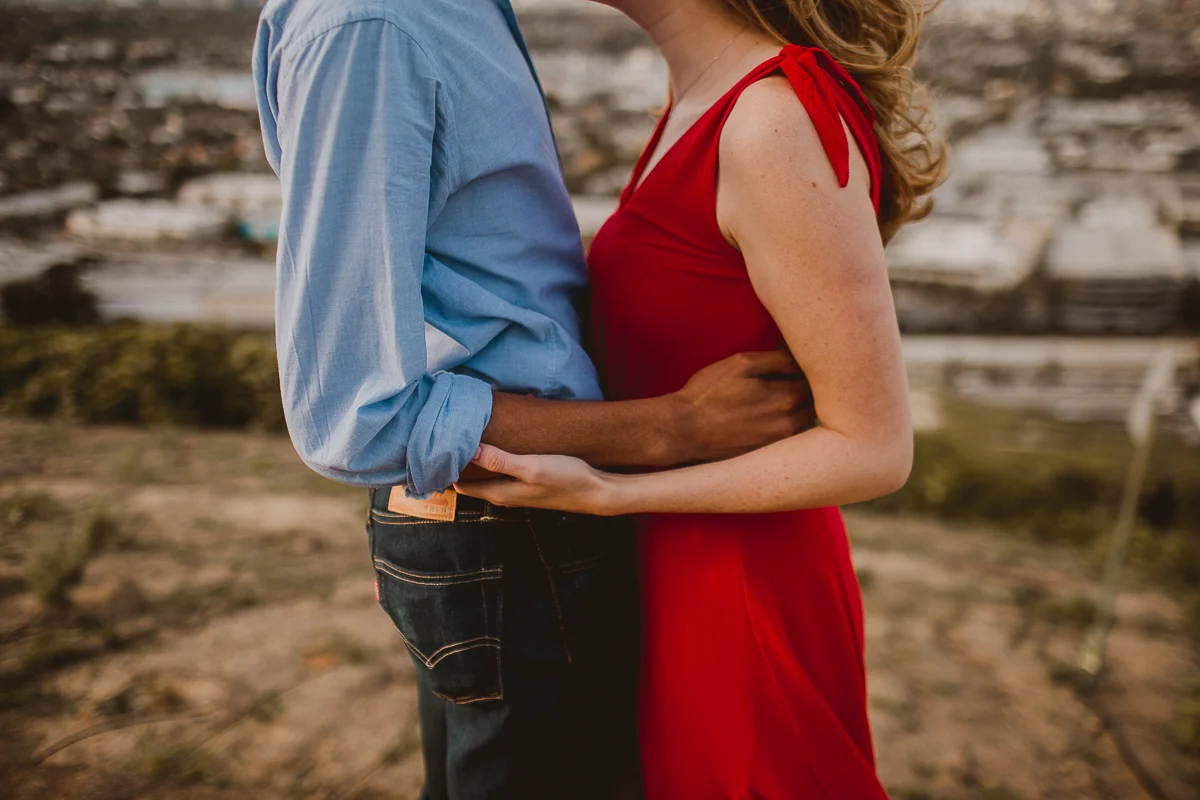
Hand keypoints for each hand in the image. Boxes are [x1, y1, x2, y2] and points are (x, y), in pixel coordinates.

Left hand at [454, 445, 621, 515]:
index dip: (447, 468)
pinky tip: (500, 440)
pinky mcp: (528, 483)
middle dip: (460, 460)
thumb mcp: (531, 467)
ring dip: (478, 457)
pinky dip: (496, 457)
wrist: (597, 492)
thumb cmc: (566, 479)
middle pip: (471, 479)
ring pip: (487, 474)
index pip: (459, 485)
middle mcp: (504, 494)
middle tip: (451, 434)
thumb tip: (468, 450)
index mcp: (499, 493)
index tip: (439, 446)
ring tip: (471, 433)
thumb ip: (499, 460)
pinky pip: (503, 469)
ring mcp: (517, 490)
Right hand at [669, 350, 813, 463]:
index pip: (817, 381)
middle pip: (818, 405)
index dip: (810, 371)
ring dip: (802, 411)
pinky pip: (792, 441)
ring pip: (807, 424)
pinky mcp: (770, 458)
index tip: (799, 367)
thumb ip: (777, 359)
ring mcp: (782, 445)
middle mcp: (792, 423)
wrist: (682, 432)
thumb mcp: (741, 364)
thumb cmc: (708, 394)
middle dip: (811, 392)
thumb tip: (802, 359)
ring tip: (781, 401)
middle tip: (794, 381)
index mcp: (788, 397)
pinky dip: (788, 428)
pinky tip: (769, 420)